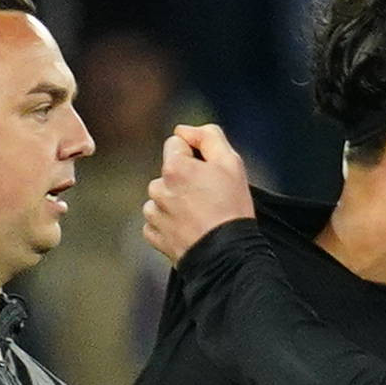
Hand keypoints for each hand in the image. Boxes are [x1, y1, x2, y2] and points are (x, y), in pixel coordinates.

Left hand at [143, 124, 254, 258]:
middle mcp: (157, 187)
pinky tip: (191, 229)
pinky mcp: (153, 234)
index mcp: (174, 167)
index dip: (196, 155)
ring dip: (177, 202)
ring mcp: (153, 213)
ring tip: (202, 216)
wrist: (227, 254)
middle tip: (211, 198)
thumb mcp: (232, 164)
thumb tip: (184, 130)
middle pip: (169, 172)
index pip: (176, 143)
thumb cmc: (232, 207)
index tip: (211, 172)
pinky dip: (171, 224)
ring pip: (162, 197)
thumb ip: (209, 137)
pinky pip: (157, 221)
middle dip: (186, 180)